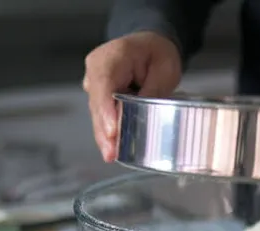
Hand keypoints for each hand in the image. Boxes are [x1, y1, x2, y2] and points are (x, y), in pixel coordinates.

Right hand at [83, 31, 181, 161]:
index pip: (104, 84)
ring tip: (111, 155)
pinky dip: (107, 133)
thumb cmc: (157, 53)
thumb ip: (152, 91)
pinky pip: (102, 117)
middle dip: (104, 130)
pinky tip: (111, 151)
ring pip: (97, 114)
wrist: (150, 46)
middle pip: (97, 103)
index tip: (112, 130)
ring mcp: (95, 84)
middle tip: (111, 152)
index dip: (106, 109)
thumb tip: (143, 115)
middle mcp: (97, 70)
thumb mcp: (164, 68)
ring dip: (104, 136)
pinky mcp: (100, 98)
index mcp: (112, 56)